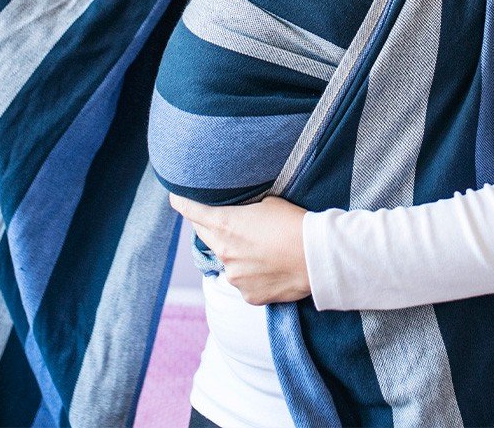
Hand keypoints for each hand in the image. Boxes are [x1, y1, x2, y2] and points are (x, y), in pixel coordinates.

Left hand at [168, 194, 309, 304]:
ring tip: (263, 248)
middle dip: (211, 227)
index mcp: (225, 225)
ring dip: (236, 254)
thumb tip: (238, 216)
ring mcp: (234, 277)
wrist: (317, 256)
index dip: (182, 202)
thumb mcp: (267, 203)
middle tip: (228, 220)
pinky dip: (251, 274)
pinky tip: (270, 266)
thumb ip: (243, 211)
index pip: (191, 211)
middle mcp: (223, 253)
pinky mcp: (248, 295)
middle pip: (205, 236)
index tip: (175, 197)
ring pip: (227, 262)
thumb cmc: (295, 222)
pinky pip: (243, 281)